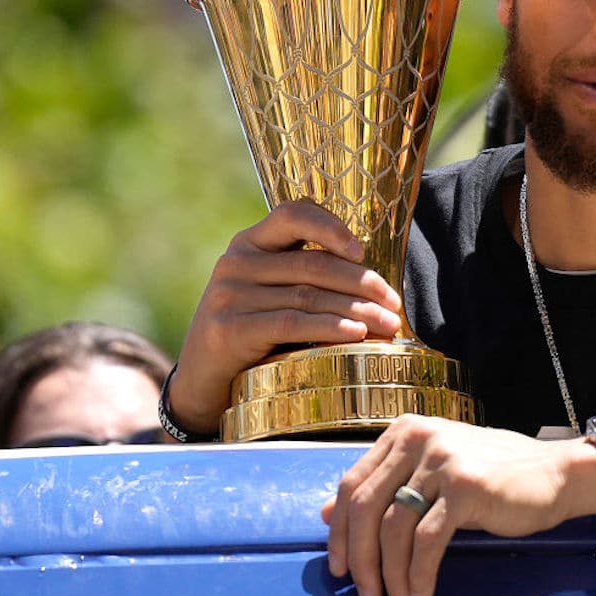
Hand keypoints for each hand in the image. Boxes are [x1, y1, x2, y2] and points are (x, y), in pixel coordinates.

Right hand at [168, 200, 403, 434]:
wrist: (202, 380)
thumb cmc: (251, 333)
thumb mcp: (270, 294)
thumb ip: (304, 277)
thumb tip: (374, 284)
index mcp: (249, 243)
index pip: (292, 214)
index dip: (331, 227)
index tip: (362, 251)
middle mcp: (236, 262)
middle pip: (313, 264)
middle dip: (362, 283)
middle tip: (393, 304)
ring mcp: (229, 295)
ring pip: (309, 295)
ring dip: (357, 310)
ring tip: (387, 324)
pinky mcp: (229, 329)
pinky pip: (292, 323)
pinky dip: (329, 327)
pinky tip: (356, 334)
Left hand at [322, 414, 595, 595]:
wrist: (554, 473)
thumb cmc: (493, 475)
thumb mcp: (432, 472)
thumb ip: (384, 486)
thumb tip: (328, 514)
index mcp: (404, 432)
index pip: (351, 484)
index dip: (341, 532)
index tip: (339, 567)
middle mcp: (418, 438)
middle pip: (365, 506)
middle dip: (360, 559)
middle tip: (365, 594)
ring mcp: (442, 460)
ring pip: (393, 528)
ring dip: (390, 575)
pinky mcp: (465, 486)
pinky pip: (428, 540)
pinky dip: (419, 574)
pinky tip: (422, 594)